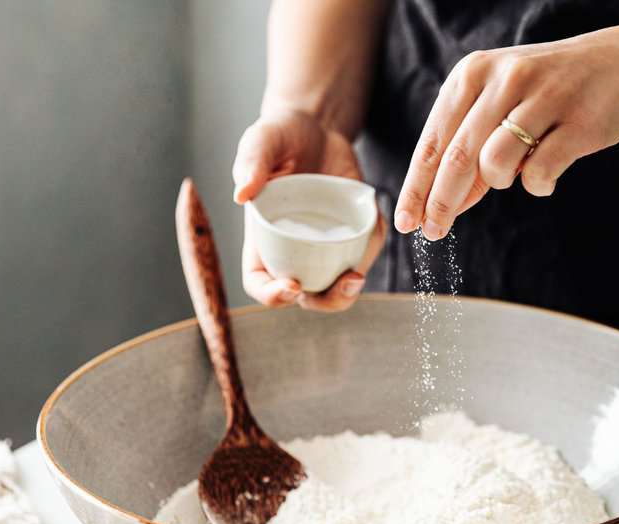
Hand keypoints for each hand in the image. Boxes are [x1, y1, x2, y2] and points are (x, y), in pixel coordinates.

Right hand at [232, 108, 385, 310]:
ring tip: (358, 273)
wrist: (315, 126)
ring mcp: (323, 245)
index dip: (272, 296)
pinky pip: (363, 251)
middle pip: (306, 296)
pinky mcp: (350, 232)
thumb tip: (241, 194)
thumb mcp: (261, 141)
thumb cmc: (279, 136)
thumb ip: (251, 163)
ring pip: (337, 283)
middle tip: (345, 283)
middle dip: (326, 301)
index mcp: (262, 238)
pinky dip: (372, 246)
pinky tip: (377, 224)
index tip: (292, 286)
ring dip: (351, 289)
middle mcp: (292, 249)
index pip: (260, 282)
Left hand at [393, 25, 618, 239]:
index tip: (406, 222)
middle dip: (440, 203)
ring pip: (494, 165)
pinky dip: (537, 184)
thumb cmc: (555, 90)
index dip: (415, 187)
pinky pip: (539, 174)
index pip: (433, 142)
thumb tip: (442, 205)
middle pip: (456, 159)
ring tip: (518, 171)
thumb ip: (471, 147)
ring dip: (500, 182)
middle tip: (433, 232)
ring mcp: (543, 97)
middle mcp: (504, 78)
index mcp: (474, 73)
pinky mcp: (578, 121)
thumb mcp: (502, 103)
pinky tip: (547, 173)